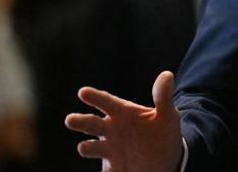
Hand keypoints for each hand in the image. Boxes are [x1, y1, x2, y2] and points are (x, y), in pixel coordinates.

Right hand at [65, 71, 183, 171]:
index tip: (83, 92)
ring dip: (87, 147)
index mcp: (122, 112)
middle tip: (70, 119)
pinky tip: (105, 170)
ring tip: (84, 147)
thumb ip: (163, 97)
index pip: (106, 102)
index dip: (95, 97)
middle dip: (80, 121)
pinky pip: (104, 170)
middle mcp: (111, 129)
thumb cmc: (163, 131)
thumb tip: (167, 75)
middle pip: (91, 123)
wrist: (167, 158)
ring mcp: (109, 149)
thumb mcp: (167, 115)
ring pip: (92, 147)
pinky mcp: (112, 168)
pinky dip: (103, 170)